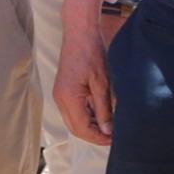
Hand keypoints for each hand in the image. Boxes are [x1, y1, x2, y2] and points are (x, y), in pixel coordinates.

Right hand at [55, 0, 115, 144]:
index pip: (82, 128)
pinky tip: (100, 114)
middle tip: (113, 136)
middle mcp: (60, 99)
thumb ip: (104, 109)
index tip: (114, 139)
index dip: (98, 137)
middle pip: (75, 128)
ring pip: (73, 121)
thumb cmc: (91, 53)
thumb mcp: (102, 83)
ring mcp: (60, 94)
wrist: (79, 33)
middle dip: (93, 135)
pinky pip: (73, 110)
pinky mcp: (63, 90)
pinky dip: (86, 116)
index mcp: (68, 98)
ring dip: (90, 126)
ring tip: (109, 126)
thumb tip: (107, 130)